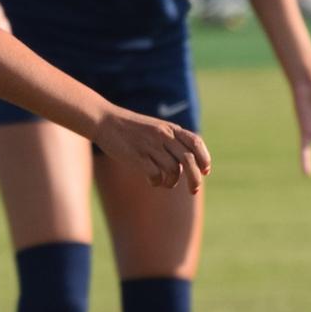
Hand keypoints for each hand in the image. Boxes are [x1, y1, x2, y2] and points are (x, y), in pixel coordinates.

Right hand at [92, 107, 210, 191]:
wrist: (105, 121)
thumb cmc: (131, 128)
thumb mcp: (156, 128)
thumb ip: (172, 141)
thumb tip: (186, 163)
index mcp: (170, 128)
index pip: (196, 143)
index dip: (204, 158)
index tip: (205, 171)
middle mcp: (163, 136)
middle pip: (188, 160)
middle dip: (195, 178)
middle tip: (193, 190)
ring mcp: (150, 146)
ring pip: (172, 170)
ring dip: (172, 182)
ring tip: (166, 183)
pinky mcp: (137, 157)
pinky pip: (155, 175)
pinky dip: (157, 182)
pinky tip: (152, 181)